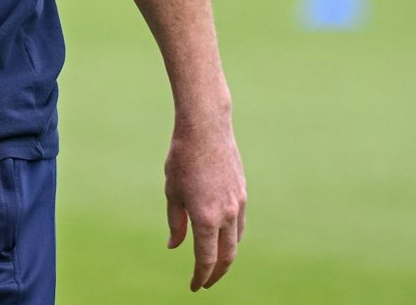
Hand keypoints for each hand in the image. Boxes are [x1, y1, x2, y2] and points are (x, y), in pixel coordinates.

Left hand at [164, 118, 246, 290]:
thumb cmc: (182, 158)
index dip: (200, 276)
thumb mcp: (172, 193)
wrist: (206, 128)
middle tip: (206, 282)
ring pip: (236, 240)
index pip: (206, 259)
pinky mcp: (243, 192)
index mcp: (206, 218)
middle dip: (216, 273)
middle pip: (227, 256)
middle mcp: (226, 214)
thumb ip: (176, 223)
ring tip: (214, 263)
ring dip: (227, 256)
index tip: (195, 287)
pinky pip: (239, 223)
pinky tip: (223, 237)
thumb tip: (175, 245)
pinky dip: (232, 236)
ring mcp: (238, 203)